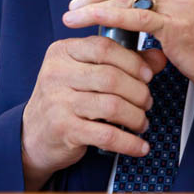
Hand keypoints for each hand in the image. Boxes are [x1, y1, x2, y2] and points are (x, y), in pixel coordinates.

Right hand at [20, 35, 165, 190]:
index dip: (132, 60)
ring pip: (112, 105)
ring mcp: (58, 101)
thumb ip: (123, 62)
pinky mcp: (63, 129)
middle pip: (111, 77)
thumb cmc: (66, 99)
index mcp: (62, 52)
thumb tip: (160, 57)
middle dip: (138, 91)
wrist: (33, 135)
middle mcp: (56, 73)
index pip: (103, 47)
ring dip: (136, 116)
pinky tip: (140, 146)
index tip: (148, 75)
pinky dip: (129, 142)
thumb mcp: (87, 73)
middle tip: (147, 102)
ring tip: (142, 122)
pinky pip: (106, 135)